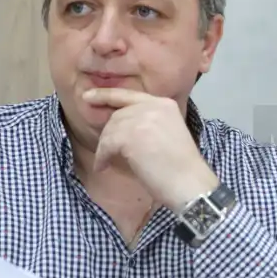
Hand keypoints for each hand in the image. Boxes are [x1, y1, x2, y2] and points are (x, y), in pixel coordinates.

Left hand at [83, 88, 219, 210]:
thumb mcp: (167, 133)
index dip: (105, 94)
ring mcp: (142, 118)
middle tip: (105, 150)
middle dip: (108, 133)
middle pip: (118, 114)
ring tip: (106, 162)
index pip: (129, 95)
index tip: (87, 96)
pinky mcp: (130, 135)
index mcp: (164, 104)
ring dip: (105, 148)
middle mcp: (153, 106)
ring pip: (110, 129)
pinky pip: (106, 144)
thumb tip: (119, 125)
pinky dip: (102, 157)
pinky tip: (104, 167)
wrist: (189, 183)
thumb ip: (148, 123)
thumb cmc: (181, 167)